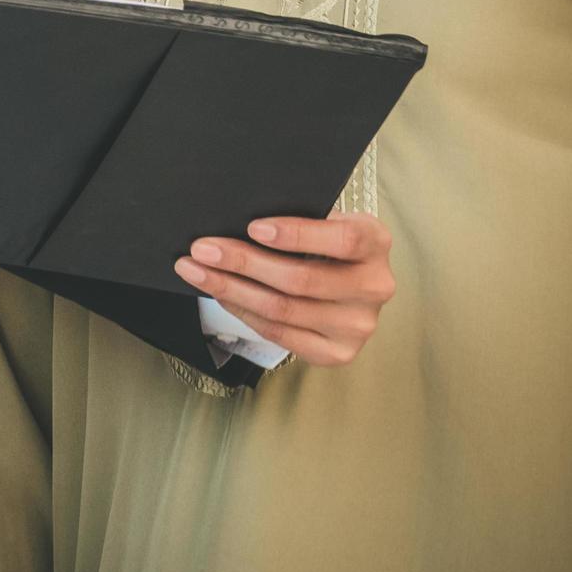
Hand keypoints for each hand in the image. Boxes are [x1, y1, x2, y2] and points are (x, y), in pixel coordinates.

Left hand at [173, 211, 394, 366]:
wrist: (349, 283)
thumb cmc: (326, 243)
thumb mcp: (325, 222)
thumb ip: (299, 220)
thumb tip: (233, 219)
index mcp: (376, 243)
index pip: (343, 240)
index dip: (296, 234)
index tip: (252, 227)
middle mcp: (374, 287)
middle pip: (301, 280)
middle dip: (243, 262)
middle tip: (202, 249)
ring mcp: (358, 325)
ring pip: (283, 310)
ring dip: (231, 289)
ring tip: (196, 271)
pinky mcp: (337, 353)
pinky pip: (280, 334)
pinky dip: (243, 311)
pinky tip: (221, 294)